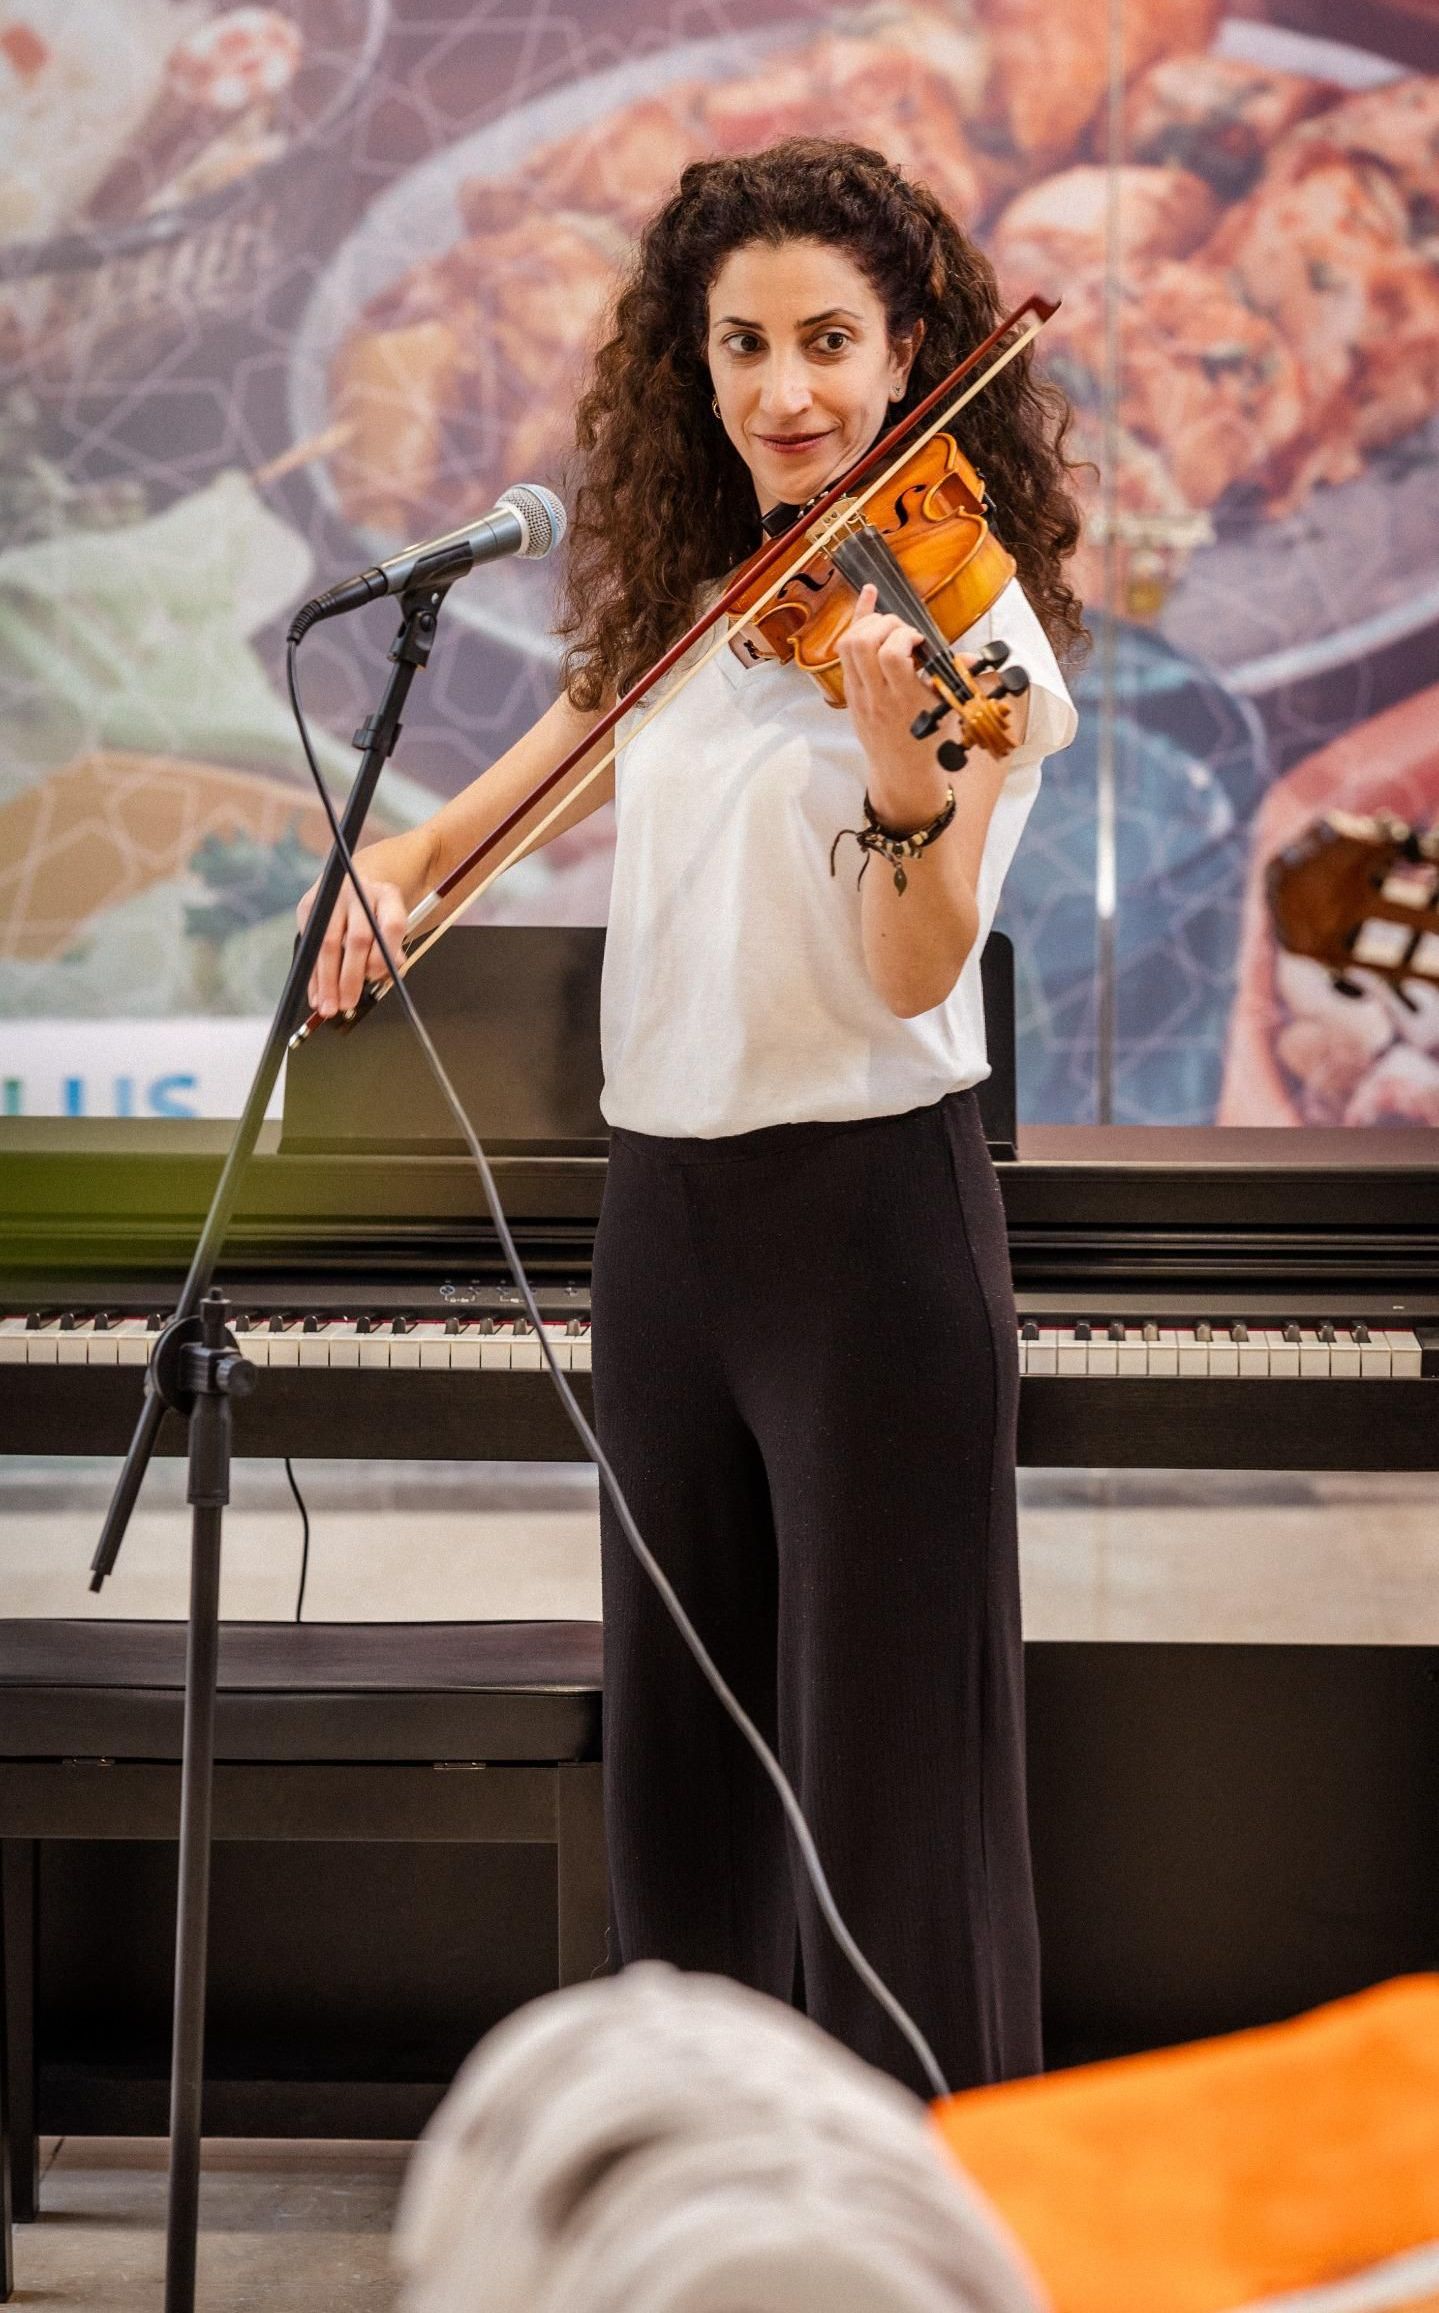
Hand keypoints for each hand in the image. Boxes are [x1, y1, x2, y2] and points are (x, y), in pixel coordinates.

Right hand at [297, 847, 415, 1018]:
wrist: (354, 880)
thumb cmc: (377, 912)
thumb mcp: (392, 923)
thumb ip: (393, 947)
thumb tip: (392, 969)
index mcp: (388, 896)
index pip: (392, 926)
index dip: (385, 956)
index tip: (377, 980)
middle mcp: (360, 892)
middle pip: (357, 939)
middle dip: (351, 977)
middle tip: (347, 1003)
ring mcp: (333, 897)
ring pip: (328, 944)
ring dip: (327, 981)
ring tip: (328, 1006)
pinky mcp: (309, 905)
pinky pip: (309, 945)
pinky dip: (312, 974)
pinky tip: (315, 994)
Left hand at [834, 583, 949, 826]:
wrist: (902, 773)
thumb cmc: (929, 743)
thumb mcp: (947, 713)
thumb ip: (955, 680)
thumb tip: (970, 658)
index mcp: (904, 701)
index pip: (891, 656)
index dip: (904, 636)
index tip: (919, 640)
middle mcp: (877, 696)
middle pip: (863, 643)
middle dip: (885, 624)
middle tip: (905, 631)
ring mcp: (859, 694)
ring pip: (847, 645)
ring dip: (868, 623)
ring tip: (890, 625)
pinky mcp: (849, 692)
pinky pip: (845, 653)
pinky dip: (856, 622)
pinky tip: (868, 597)